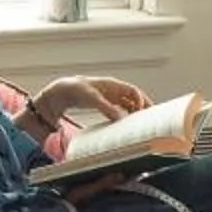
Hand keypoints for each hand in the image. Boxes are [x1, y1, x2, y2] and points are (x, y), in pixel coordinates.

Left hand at [31, 76, 150, 124]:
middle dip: (142, 108)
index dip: (141, 101)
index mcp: (113, 85)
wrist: (62, 91)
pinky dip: (124, 116)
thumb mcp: (92, 98)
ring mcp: (109, 97)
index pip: (133, 92)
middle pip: (134, 99)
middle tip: (149, 121)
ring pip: (127, 105)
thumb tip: (120, 118)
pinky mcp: (104, 104)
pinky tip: (125, 126)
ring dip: (134, 113)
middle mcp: (113, 90)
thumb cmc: (76, 89)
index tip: (142, 113)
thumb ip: (106, 108)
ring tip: (139, 126)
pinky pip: (119, 110)